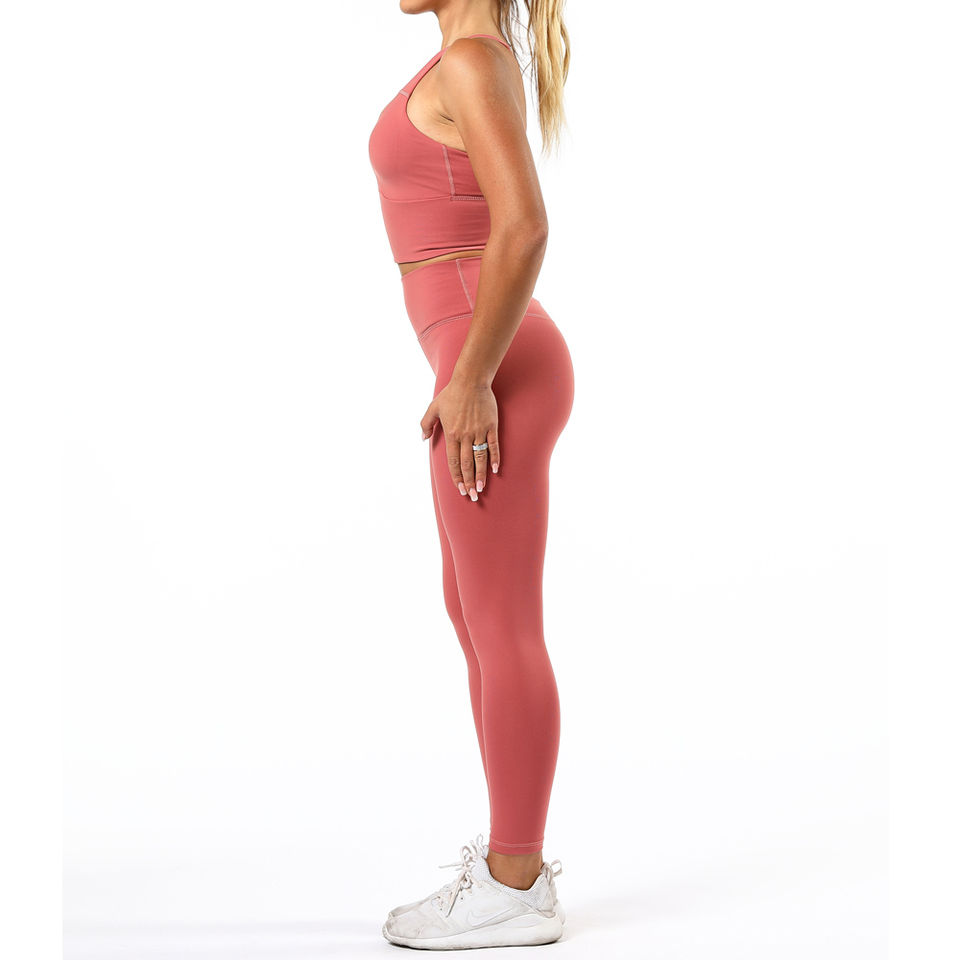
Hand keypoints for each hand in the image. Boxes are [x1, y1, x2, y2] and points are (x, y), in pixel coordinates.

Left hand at [420, 376, 500, 500]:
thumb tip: (423, 438)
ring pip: (480, 458)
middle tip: (472, 496)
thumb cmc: (451, 394)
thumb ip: (426, 424)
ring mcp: (479, 431)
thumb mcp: (433, 407)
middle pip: (467, 464)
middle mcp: (465, 435)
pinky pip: (494, 445)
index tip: (459, 489)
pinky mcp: (491, 426)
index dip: (456, 477)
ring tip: (481, 488)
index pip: (453, 462)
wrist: (471, 380)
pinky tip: (495, 470)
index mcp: (451, 434)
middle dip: (468, 482)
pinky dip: (495, 458)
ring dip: (481, 475)